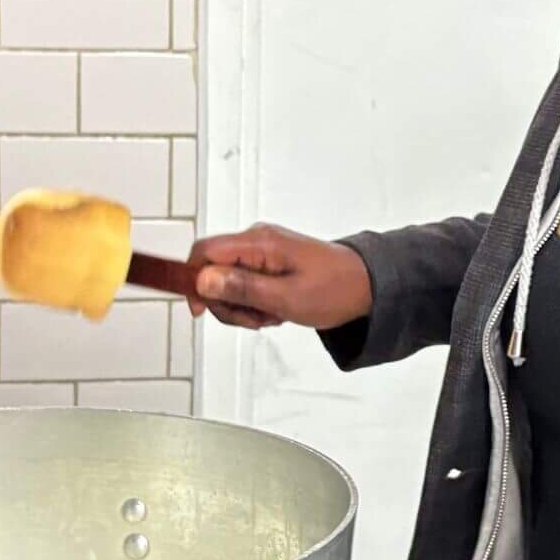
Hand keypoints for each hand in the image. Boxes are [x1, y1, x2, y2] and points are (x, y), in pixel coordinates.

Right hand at [187, 224, 371, 330]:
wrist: (366, 286)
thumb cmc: (334, 289)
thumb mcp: (286, 298)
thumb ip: (242, 289)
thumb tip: (202, 281)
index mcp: (259, 242)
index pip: (204, 251)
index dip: (193, 281)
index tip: (201, 310)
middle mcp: (256, 240)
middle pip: (211, 271)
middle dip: (226, 303)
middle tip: (255, 320)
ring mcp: (261, 251)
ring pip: (226, 282)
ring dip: (242, 307)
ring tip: (271, 315)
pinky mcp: (268, 262)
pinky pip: (243, 283)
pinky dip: (253, 303)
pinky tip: (274, 311)